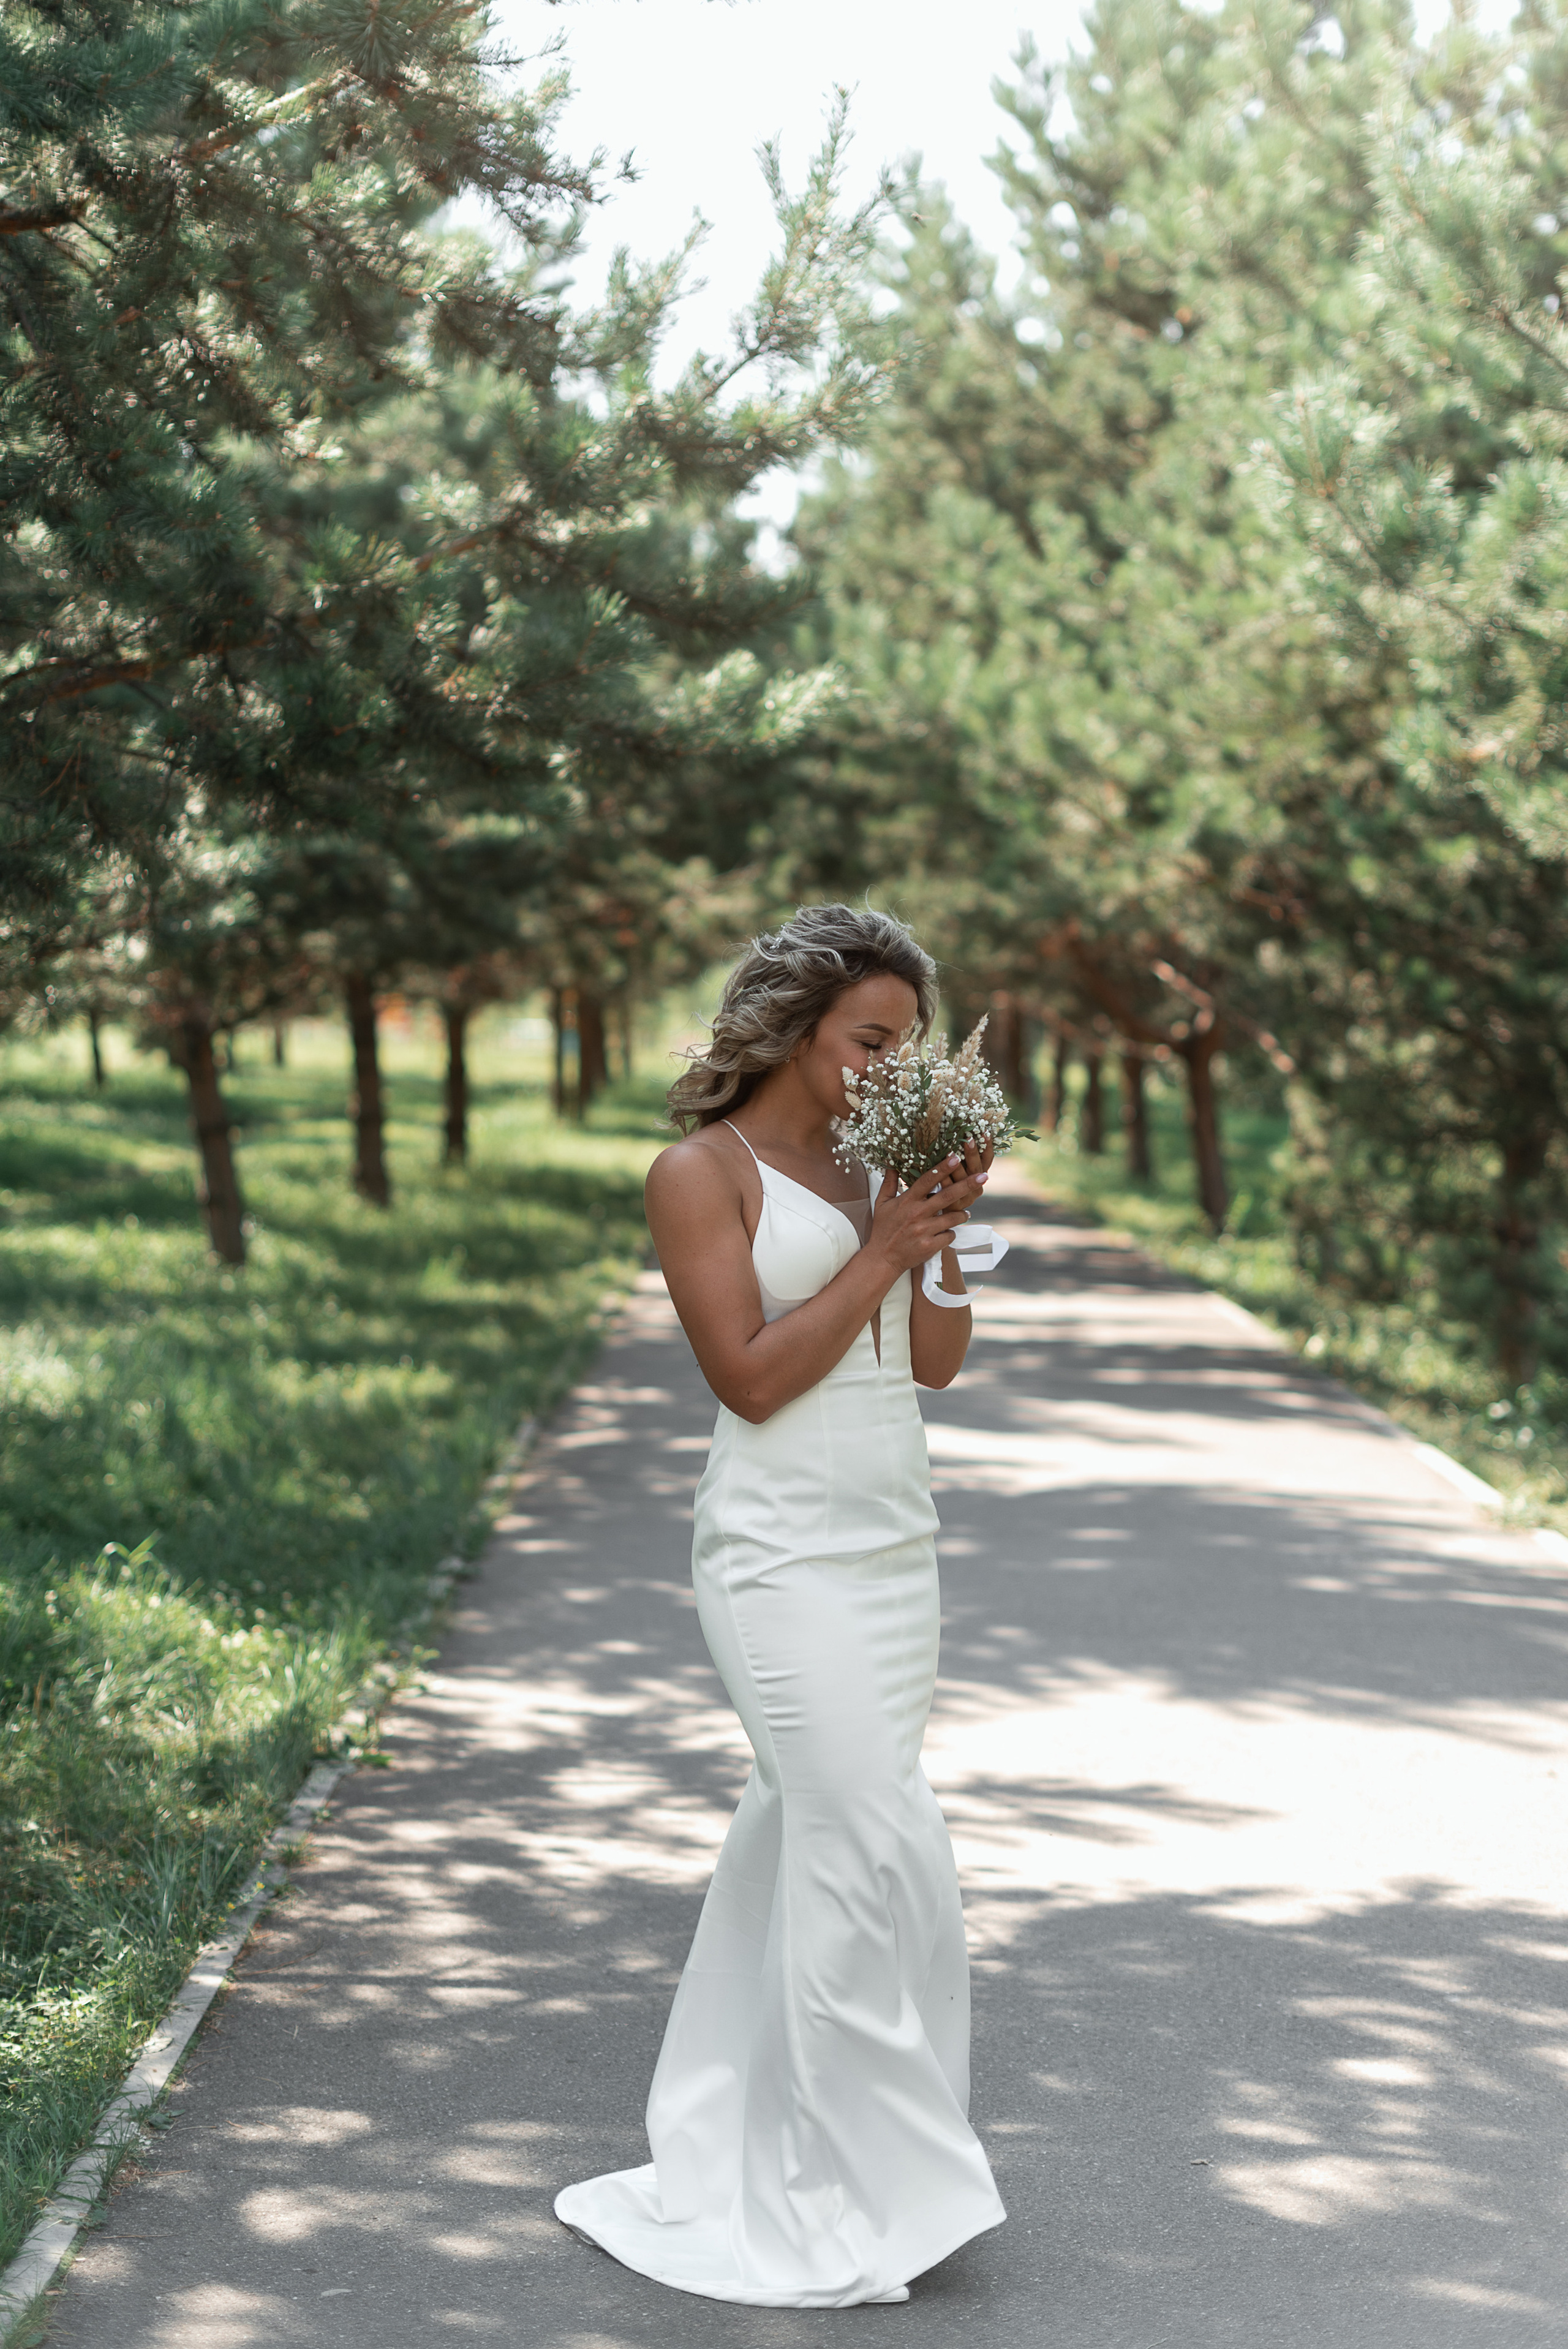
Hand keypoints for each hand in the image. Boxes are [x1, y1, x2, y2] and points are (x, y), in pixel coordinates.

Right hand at [868, 1153, 987, 1275]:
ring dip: (962, 1214)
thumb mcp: (882, 1204)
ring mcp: (925, 1230)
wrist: (883, 1258)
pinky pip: (950, 1236)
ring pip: (954, 1217)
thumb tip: (892, 1165)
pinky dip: (950, 1233)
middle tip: (983, 1176)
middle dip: (967, 1184)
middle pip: (947, 1196)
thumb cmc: (883, 1229)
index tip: (956, 1157)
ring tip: (964, 1213)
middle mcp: (917, 1214)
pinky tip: (946, 1233)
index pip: (928, 1180)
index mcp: (907, 1201)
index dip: (943, 1168)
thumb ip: (889, 1183)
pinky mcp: (930, 1246)